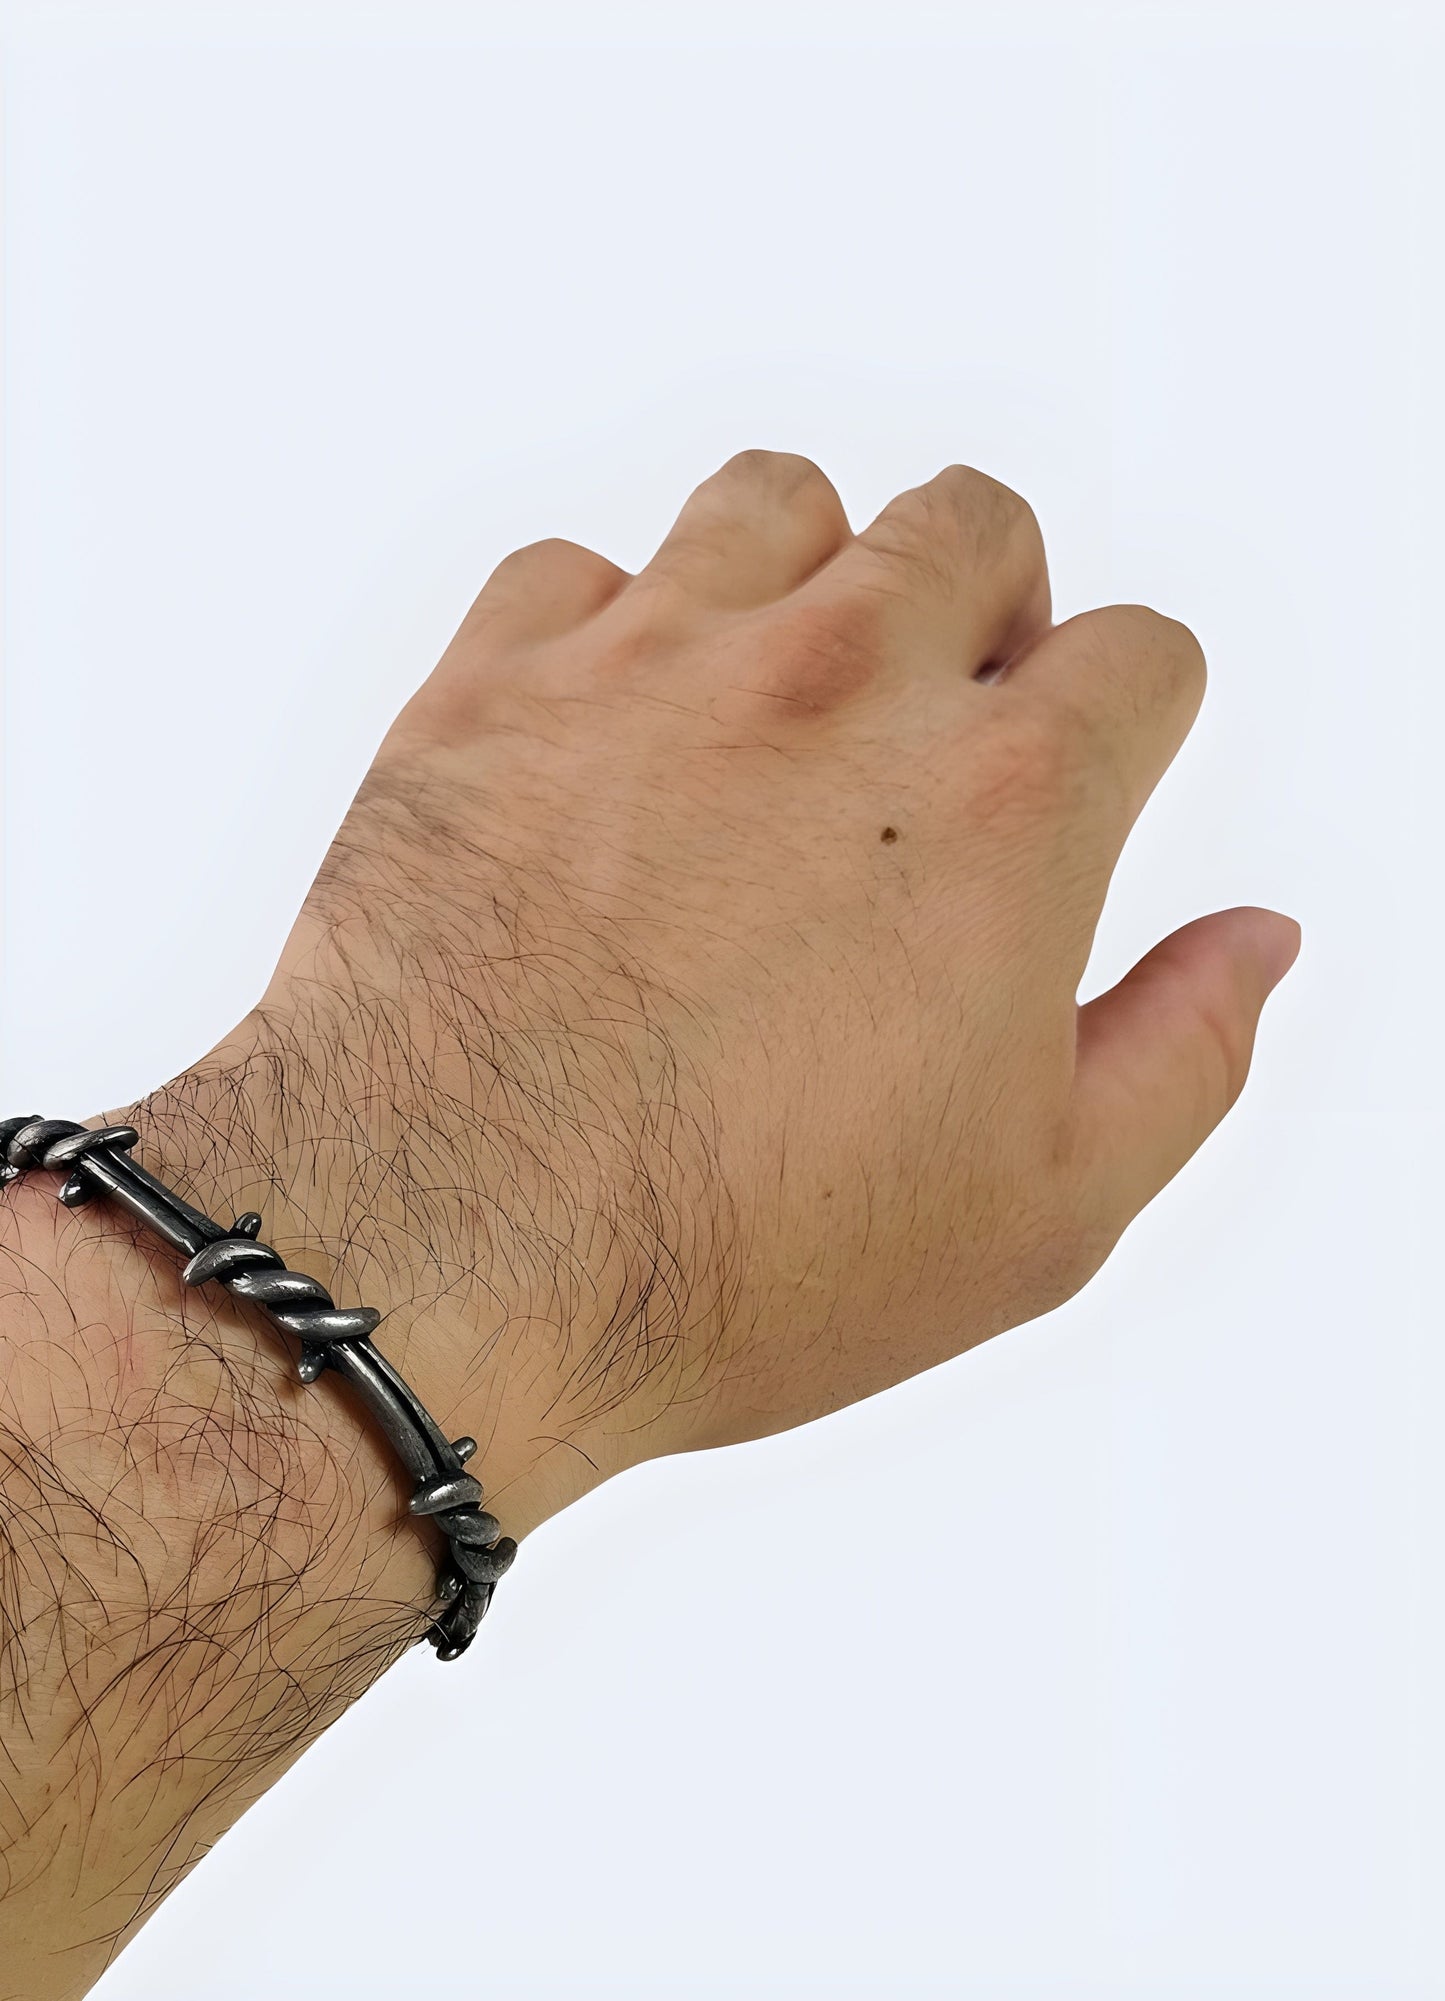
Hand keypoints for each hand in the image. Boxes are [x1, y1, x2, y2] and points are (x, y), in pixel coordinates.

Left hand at [168, 451, 1298, 1531]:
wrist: (448, 1247)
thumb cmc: (739, 1253)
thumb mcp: (1041, 1213)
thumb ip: (1185, 1054)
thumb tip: (1261, 941)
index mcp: (1002, 803)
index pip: (1140, 651)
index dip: (1132, 708)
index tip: (1089, 763)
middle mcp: (839, 687)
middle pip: (972, 522)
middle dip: (989, 602)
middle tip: (943, 713)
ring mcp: (654, 664)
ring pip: (779, 499)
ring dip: (809, 573)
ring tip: (780, 694)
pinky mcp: (493, 684)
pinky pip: (572, 568)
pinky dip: (606, 629)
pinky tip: (605, 737)